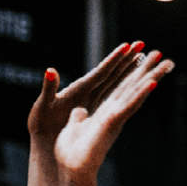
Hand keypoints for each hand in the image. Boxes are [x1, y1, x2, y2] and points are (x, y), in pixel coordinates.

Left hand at [27, 41, 142, 151]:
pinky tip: (139, 85)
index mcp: (80, 88)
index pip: (101, 71)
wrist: (43, 141)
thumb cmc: (41, 123)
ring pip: (117, 84)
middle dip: (127, 59)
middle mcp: (90, 93)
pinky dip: (128, 92)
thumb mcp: (43, 104)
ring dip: (131, 72)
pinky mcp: (98, 114)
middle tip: (142, 44)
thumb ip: (49, 88)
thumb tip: (50, 70)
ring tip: (144, 58)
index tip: (127, 45)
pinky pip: (116, 99)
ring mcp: (95, 102)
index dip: (114, 60)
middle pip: (112, 73)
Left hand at [53, 48, 173, 183]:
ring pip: (136, 93)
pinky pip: (128, 106)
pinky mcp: (112, 123)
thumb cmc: (70, 154)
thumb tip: (79, 111)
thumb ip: (78, 117)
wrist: (70, 170)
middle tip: (162, 54)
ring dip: (150, 77)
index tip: (141, 56)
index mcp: (103, 111)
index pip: (119, 86)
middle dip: (146, 70)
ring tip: (166, 63)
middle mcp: (113, 112)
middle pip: (132, 87)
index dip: (129, 71)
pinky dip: (139, 94)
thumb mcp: (72, 127)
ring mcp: (115, 117)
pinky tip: (152, 83)